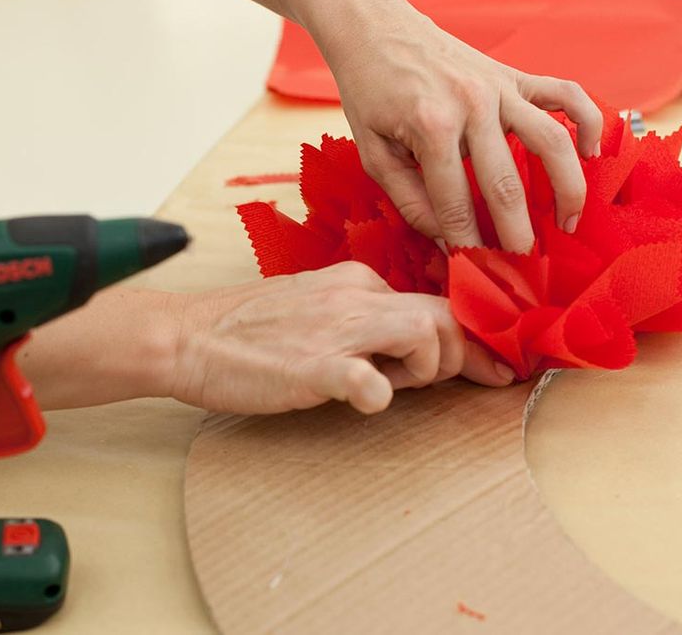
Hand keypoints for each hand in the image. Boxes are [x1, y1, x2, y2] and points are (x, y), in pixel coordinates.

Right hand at [168, 262, 513, 414]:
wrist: (187, 336)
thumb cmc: (248, 331)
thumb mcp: (316, 307)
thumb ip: (363, 319)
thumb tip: (410, 348)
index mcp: (358, 282)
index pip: (436, 302)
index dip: (473, 338)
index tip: (494, 367)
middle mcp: (355, 296)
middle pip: (443, 315)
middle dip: (466, 356)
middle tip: (463, 384)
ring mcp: (334, 329)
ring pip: (423, 332)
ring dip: (431, 368)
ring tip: (400, 386)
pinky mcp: (311, 366)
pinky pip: (363, 377)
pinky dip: (378, 392)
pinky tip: (369, 399)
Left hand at [310, 0, 602, 252]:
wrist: (376, 29)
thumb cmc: (371, 94)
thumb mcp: (373, 153)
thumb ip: (409, 201)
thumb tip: (447, 243)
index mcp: (432, 127)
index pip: (456, 204)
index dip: (467, 245)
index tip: (477, 273)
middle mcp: (473, 104)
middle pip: (507, 184)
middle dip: (518, 234)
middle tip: (527, 269)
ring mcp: (500, 87)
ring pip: (552, 142)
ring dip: (567, 189)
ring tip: (568, 224)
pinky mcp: (515, 75)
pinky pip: (567, 95)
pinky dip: (587, 123)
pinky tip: (591, 156)